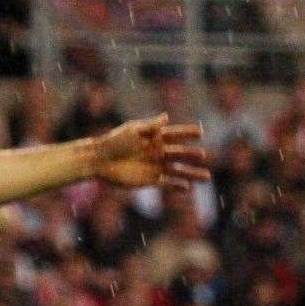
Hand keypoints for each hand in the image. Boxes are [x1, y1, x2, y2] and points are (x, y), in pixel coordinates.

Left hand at [94, 115, 209, 189]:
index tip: (201, 132)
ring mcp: (154, 167)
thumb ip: (150, 125)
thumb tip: (166, 117)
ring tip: (206, 177)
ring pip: (177, 171)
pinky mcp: (148, 180)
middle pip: (179, 154)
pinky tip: (187, 188)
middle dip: (191, 155)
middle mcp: (157, 152)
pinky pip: (166, 184)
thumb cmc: (113, 142)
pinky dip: (176, 186)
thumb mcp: (131, 130)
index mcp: (154, 138)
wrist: (98, 161)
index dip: (187, 133)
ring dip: (191, 174)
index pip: (175, 134)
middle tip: (203, 155)